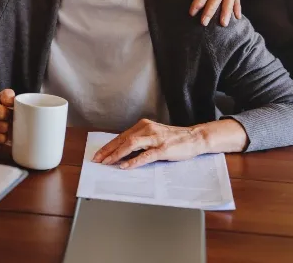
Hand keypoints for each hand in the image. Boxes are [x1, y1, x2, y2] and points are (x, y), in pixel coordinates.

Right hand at [0, 89, 14, 151]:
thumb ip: (7, 95)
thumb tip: (11, 102)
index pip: (1, 113)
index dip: (8, 113)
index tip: (6, 112)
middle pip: (3, 127)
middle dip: (7, 125)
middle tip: (5, 121)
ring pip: (1, 139)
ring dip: (4, 134)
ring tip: (1, 129)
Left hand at [91, 119, 208, 168]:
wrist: (195, 138)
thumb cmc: (173, 139)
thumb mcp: (153, 136)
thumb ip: (140, 141)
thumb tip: (122, 153)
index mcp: (143, 126)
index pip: (121, 136)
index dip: (108, 146)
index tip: (98, 154)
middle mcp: (147, 129)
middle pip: (122, 140)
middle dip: (108, 150)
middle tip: (97, 160)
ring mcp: (155, 138)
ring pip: (131, 145)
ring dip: (117, 154)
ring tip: (108, 162)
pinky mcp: (163, 149)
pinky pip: (145, 155)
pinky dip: (133, 161)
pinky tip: (125, 166)